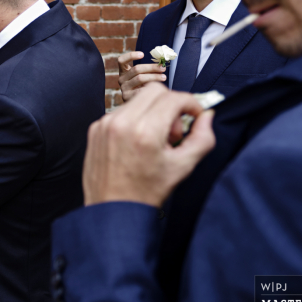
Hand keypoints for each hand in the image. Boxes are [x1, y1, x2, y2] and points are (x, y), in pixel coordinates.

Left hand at [82, 82, 215, 207]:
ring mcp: (105, 124)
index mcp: (144, 132)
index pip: (174, 97)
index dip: (191, 104)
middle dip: (171, 106)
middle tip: (172, 132)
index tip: (195, 115)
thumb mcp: (182, 168)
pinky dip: (135, 120)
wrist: (111, 210)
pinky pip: (121, 112)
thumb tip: (206, 117)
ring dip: (152, 113)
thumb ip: (202, 138)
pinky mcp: (95, 128)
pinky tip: (137, 143)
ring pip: (138, 100)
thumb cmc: (144, 193)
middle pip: (155, 91)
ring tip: (154, 141)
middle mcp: (122, 123)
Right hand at [118, 51, 167, 101]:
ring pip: (140, 78)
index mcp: (123, 72)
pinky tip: (157, 88)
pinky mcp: (126, 97)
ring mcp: (123, 88)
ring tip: (164, 77)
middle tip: (162, 68)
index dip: (130, 56)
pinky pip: (140, 89)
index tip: (142, 54)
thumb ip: (147, 70)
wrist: (136, 104)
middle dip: (151, 67)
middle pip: (136, 69)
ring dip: (154, 76)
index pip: (121, 61)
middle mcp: (121, 79)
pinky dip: (150, 88)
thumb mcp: (142, 77)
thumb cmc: (142, 87)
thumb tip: (161, 63)